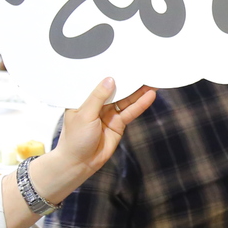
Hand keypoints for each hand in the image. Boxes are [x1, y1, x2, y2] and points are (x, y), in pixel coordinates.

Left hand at [39, 77, 156, 193]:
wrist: (79, 164)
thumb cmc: (75, 139)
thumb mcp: (84, 114)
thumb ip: (98, 97)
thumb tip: (110, 79)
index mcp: (84, 98)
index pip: (99, 82)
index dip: (111, 73)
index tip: (124, 62)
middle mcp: (98, 104)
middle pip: (116, 89)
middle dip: (129, 81)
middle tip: (144, 69)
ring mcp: (109, 114)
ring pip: (126, 100)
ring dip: (138, 92)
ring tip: (152, 80)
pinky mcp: (118, 124)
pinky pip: (130, 112)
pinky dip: (140, 105)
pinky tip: (149, 96)